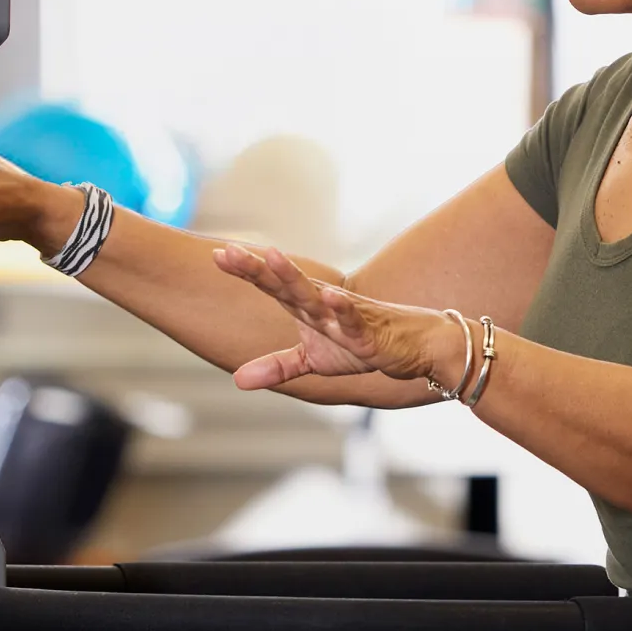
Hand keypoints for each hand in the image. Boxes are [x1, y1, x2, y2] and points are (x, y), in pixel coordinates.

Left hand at [214, 244, 453, 391]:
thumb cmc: (362, 347)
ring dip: (293, 276)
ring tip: (270, 257)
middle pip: (286, 284)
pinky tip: (329, 296)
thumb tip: (237, 380)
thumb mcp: (313, 361)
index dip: (247, 271)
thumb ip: (277, 366)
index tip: (217, 255)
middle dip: (257, 268)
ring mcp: (346, 316)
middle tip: (228, 251)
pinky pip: (353, 319)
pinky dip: (342, 308)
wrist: (414, 348)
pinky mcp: (369, 334)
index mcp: (308, 309)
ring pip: (315, 295)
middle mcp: (323, 306)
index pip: (272, 287)